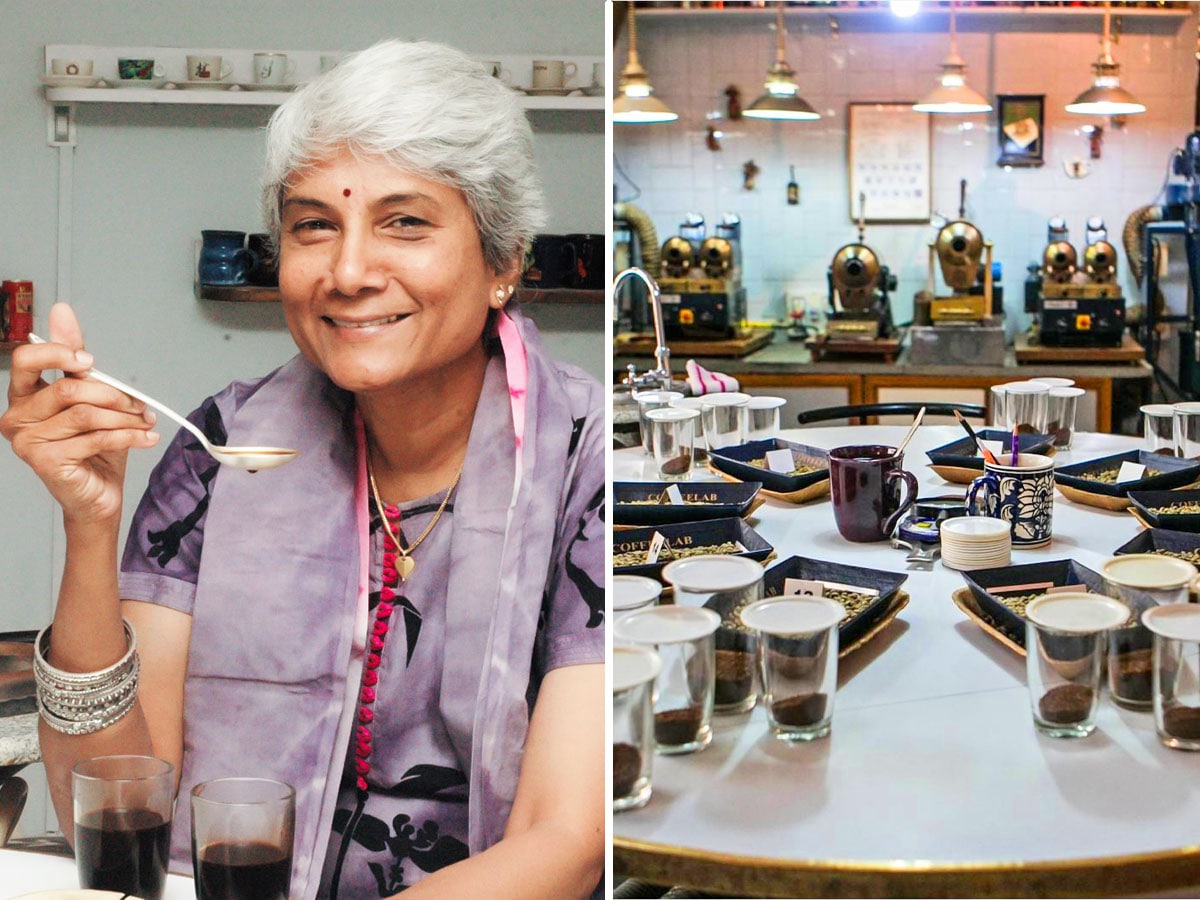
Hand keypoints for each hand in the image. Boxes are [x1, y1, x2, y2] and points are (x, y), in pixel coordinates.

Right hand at [0, 303, 159, 524]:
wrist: (98, 494)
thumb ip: (74, 358)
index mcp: (22, 396)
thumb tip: (61, 311)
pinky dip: (129, 436)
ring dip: (125, 417)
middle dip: (112, 394)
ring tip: (145, 421)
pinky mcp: (46, 462)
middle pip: (68, 390)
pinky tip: (147, 437)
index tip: (91, 362)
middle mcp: (16, 417)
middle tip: (138, 404)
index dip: (60, 354)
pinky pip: (96, 438)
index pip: (26, 359)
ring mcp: (27, 442)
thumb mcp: (89, 396)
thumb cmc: (93, 447)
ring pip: (86, 415)